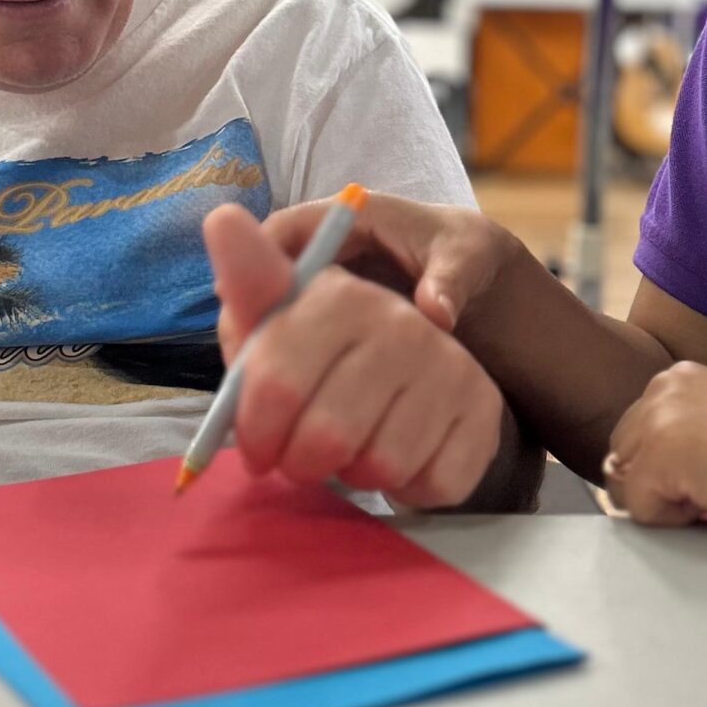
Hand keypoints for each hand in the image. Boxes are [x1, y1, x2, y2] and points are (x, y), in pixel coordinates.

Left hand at [204, 205, 505, 506]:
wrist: (410, 378)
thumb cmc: (322, 356)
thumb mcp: (277, 319)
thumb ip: (248, 281)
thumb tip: (222, 218)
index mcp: (341, 296)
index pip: (275, 385)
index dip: (254, 431)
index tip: (255, 444)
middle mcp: (402, 324)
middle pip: (325, 436)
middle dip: (300, 462)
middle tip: (299, 457)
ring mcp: (450, 367)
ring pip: (378, 466)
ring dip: (354, 474)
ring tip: (350, 450)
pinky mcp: (483, 412)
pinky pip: (430, 484)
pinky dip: (407, 488)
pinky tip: (401, 458)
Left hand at [603, 363, 706, 534]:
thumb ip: (683, 436)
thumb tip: (642, 482)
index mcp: (678, 378)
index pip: (636, 438)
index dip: (670, 471)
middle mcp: (661, 389)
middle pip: (622, 460)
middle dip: (659, 486)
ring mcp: (656, 421)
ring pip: (627, 487)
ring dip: (668, 502)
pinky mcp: (659, 458)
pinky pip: (642, 512)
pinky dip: (678, 521)